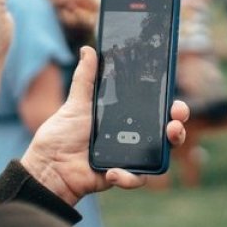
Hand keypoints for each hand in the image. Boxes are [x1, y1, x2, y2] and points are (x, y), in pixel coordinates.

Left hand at [20, 46, 189, 205]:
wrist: (49, 167)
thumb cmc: (61, 136)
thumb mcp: (75, 104)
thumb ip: (85, 78)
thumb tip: (88, 49)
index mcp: (124, 117)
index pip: (154, 110)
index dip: (170, 105)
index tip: (175, 101)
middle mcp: (131, 136)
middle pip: (165, 131)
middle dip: (178, 124)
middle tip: (176, 119)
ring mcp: (130, 157)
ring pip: (160, 154)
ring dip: (170, 145)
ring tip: (168, 136)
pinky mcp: (123, 175)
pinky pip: (137, 177)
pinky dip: (129, 176)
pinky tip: (113, 172)